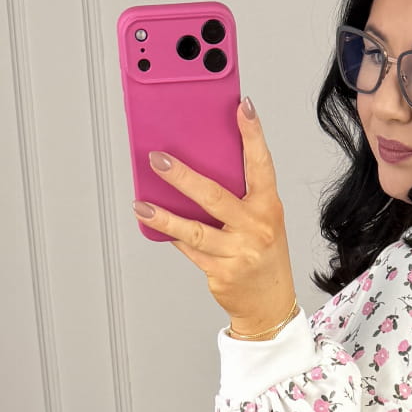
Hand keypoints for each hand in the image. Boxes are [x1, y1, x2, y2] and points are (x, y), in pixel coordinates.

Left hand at [133, 100, 297, 337]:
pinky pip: (190, 250)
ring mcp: (238, 253)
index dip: (253, 135)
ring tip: (141, 204)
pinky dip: (173, 236)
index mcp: (269, 207)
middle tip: (157, 159)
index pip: (261, 165)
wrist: (270, 303)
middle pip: (215, 196)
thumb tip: (198, 166)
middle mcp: (255, 228)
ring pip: (194, 230)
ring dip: (164, 216)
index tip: (242, 108)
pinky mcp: (221, 273)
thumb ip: (239, 196)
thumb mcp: (262, 219)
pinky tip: (156, 224)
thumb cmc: (263, 254)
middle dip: (183, 176)